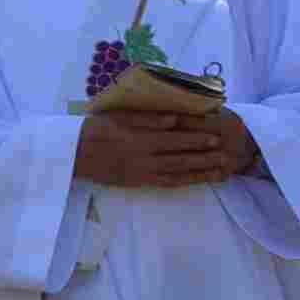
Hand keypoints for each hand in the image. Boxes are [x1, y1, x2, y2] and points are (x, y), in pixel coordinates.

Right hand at [74, 100, 258, 192]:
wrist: (74, 154)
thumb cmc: (96, 128)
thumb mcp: (118, 116)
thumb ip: (147, 118)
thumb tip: (174, 118)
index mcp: (140, 139)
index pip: (175, 139)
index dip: (196, 139)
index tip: (215, 137)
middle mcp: (144, 158)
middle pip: (180, 158)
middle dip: (205, 157)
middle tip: (226, 156)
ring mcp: (142, 173)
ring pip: (177, 174)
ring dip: (200, 173)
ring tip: (220, 172)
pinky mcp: (138, 182)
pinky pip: (165, 184)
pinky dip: (183, 182)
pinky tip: (197, 181)